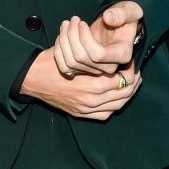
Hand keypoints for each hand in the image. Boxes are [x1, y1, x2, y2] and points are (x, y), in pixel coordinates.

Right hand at [19, 49, 141, 120]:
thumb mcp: (76, 53)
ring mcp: (86, 109)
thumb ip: (97, 59)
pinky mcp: (80, 113)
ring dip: (126, 95)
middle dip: (132, 83)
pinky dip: (113, 106)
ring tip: (130, 85)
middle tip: (136, 73)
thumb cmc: (53, 61)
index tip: (131, 62)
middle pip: (123, 94)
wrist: (33, 77)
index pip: (122, 80)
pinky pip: (104, 115)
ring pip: (117, 105)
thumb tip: (114, 56)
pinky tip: (116, 98)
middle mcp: (91, 100)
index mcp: (92, 84)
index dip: (130, 71)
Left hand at [52, 1, 143, 74]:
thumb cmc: (124, 16)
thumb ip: (122, 13)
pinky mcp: (84, 69)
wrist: (116, 24)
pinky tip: (62, 36)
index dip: (85, 38)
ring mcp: (95, 70)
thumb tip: (108, 18)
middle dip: (72, 36)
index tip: (82, 23)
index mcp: (122, 54)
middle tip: (73, 19)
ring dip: (64, 41)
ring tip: (66, 24)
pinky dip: (59, 51)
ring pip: (71, 63)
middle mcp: (109, 67)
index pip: (97, 55)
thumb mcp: (129, 10)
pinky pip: (65, 68)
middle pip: (81, 58)